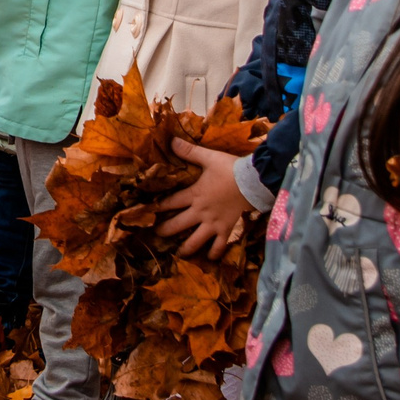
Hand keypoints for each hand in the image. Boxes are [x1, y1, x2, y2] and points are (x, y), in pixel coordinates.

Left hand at [160, 137, 254, 254]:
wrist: (253, 182)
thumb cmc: (230, 169)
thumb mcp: (208, 158)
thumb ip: (189, 151)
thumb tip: (172, 140)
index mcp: (194, 194)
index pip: (170, 202)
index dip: (157, 207)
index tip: (147, 212)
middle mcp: (200, 212)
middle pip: (177, 225)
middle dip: (164, 231)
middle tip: (156, 235)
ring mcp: (213, 223)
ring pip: (195, 241)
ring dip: (185, 249)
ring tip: (178, 254)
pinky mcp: (226, 229)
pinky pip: (219, 246)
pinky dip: (214, 254)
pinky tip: (209, 258)